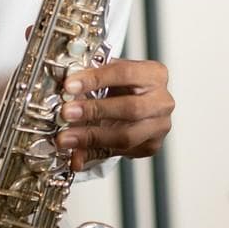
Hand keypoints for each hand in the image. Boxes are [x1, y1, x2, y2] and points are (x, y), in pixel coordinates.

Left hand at [55, 59, 173, 170]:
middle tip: (66, 113)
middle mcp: (162, 101)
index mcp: (154, 74)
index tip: (70, 85)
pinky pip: (119, 153)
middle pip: (130, 108)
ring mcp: (159, 126)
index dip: (96, 79)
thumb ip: (90, 81)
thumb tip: (66, 90)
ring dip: (91, 137)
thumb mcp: (109, 74)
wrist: (136, 100)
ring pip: (126, 136)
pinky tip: (76, 153)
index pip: (125, 73)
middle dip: (94, 110)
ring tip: (66, 138)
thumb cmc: (122, 85)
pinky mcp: (151, 146)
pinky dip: (94, 153)